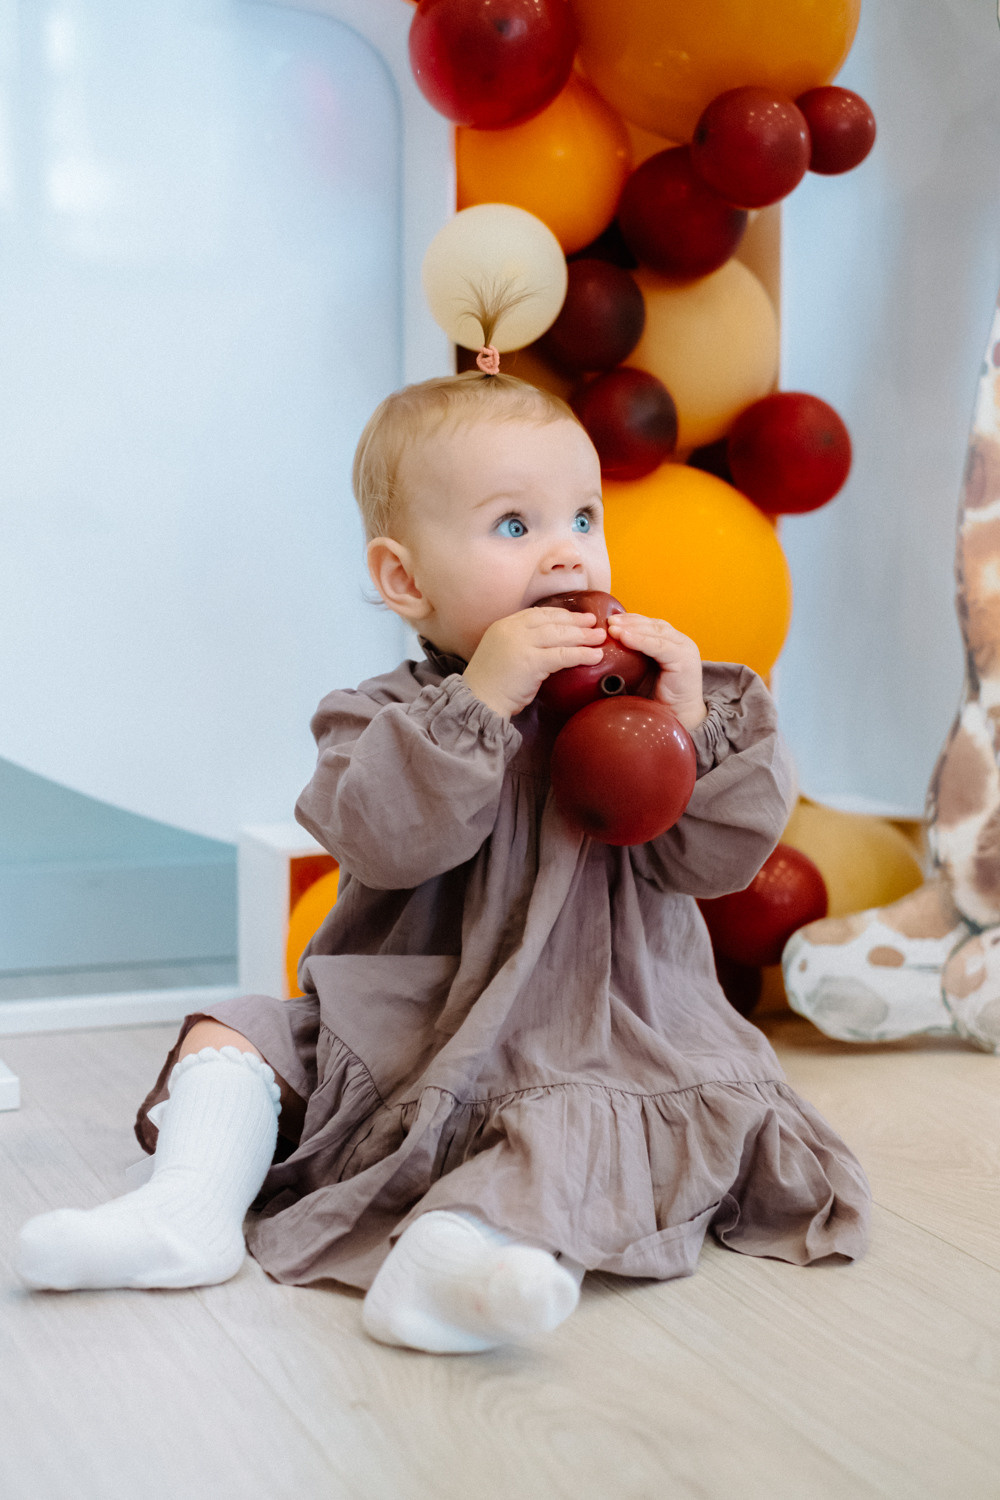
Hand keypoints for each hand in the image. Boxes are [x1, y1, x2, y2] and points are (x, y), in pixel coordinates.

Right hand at [463, 608, 605, 719]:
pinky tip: (595, 656)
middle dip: (575, 621)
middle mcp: (512, 630)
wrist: (477, 700)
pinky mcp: (532, 662)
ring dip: (583, 636)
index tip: (574, 616)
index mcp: (504, 626)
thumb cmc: (490, 684)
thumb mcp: (502, 653)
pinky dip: (581, 654)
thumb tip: (546, 645)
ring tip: (600, 637)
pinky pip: (563, 655)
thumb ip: (520, 644)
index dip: (559, 614)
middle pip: (551, 621)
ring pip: (560, 635)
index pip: (537, 613)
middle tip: (593, 622)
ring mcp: (522, 644)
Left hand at [606, 613, 706, 729]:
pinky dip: (641, 641)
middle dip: (629, 621)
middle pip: (652, 625)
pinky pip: (660, 647)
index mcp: (671, 643)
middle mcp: (680, 643)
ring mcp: (685, 650)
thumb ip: (629, 659)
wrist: (676, 720)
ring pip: (655, 632)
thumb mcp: (639, 673)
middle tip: (608, 622)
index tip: (610, 620)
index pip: (650, 625)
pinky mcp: (685, 661)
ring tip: (613, 628)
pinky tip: (625, 638)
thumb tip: (599, 651)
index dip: (630, 620)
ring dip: (633, 628)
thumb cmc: (656, 700)